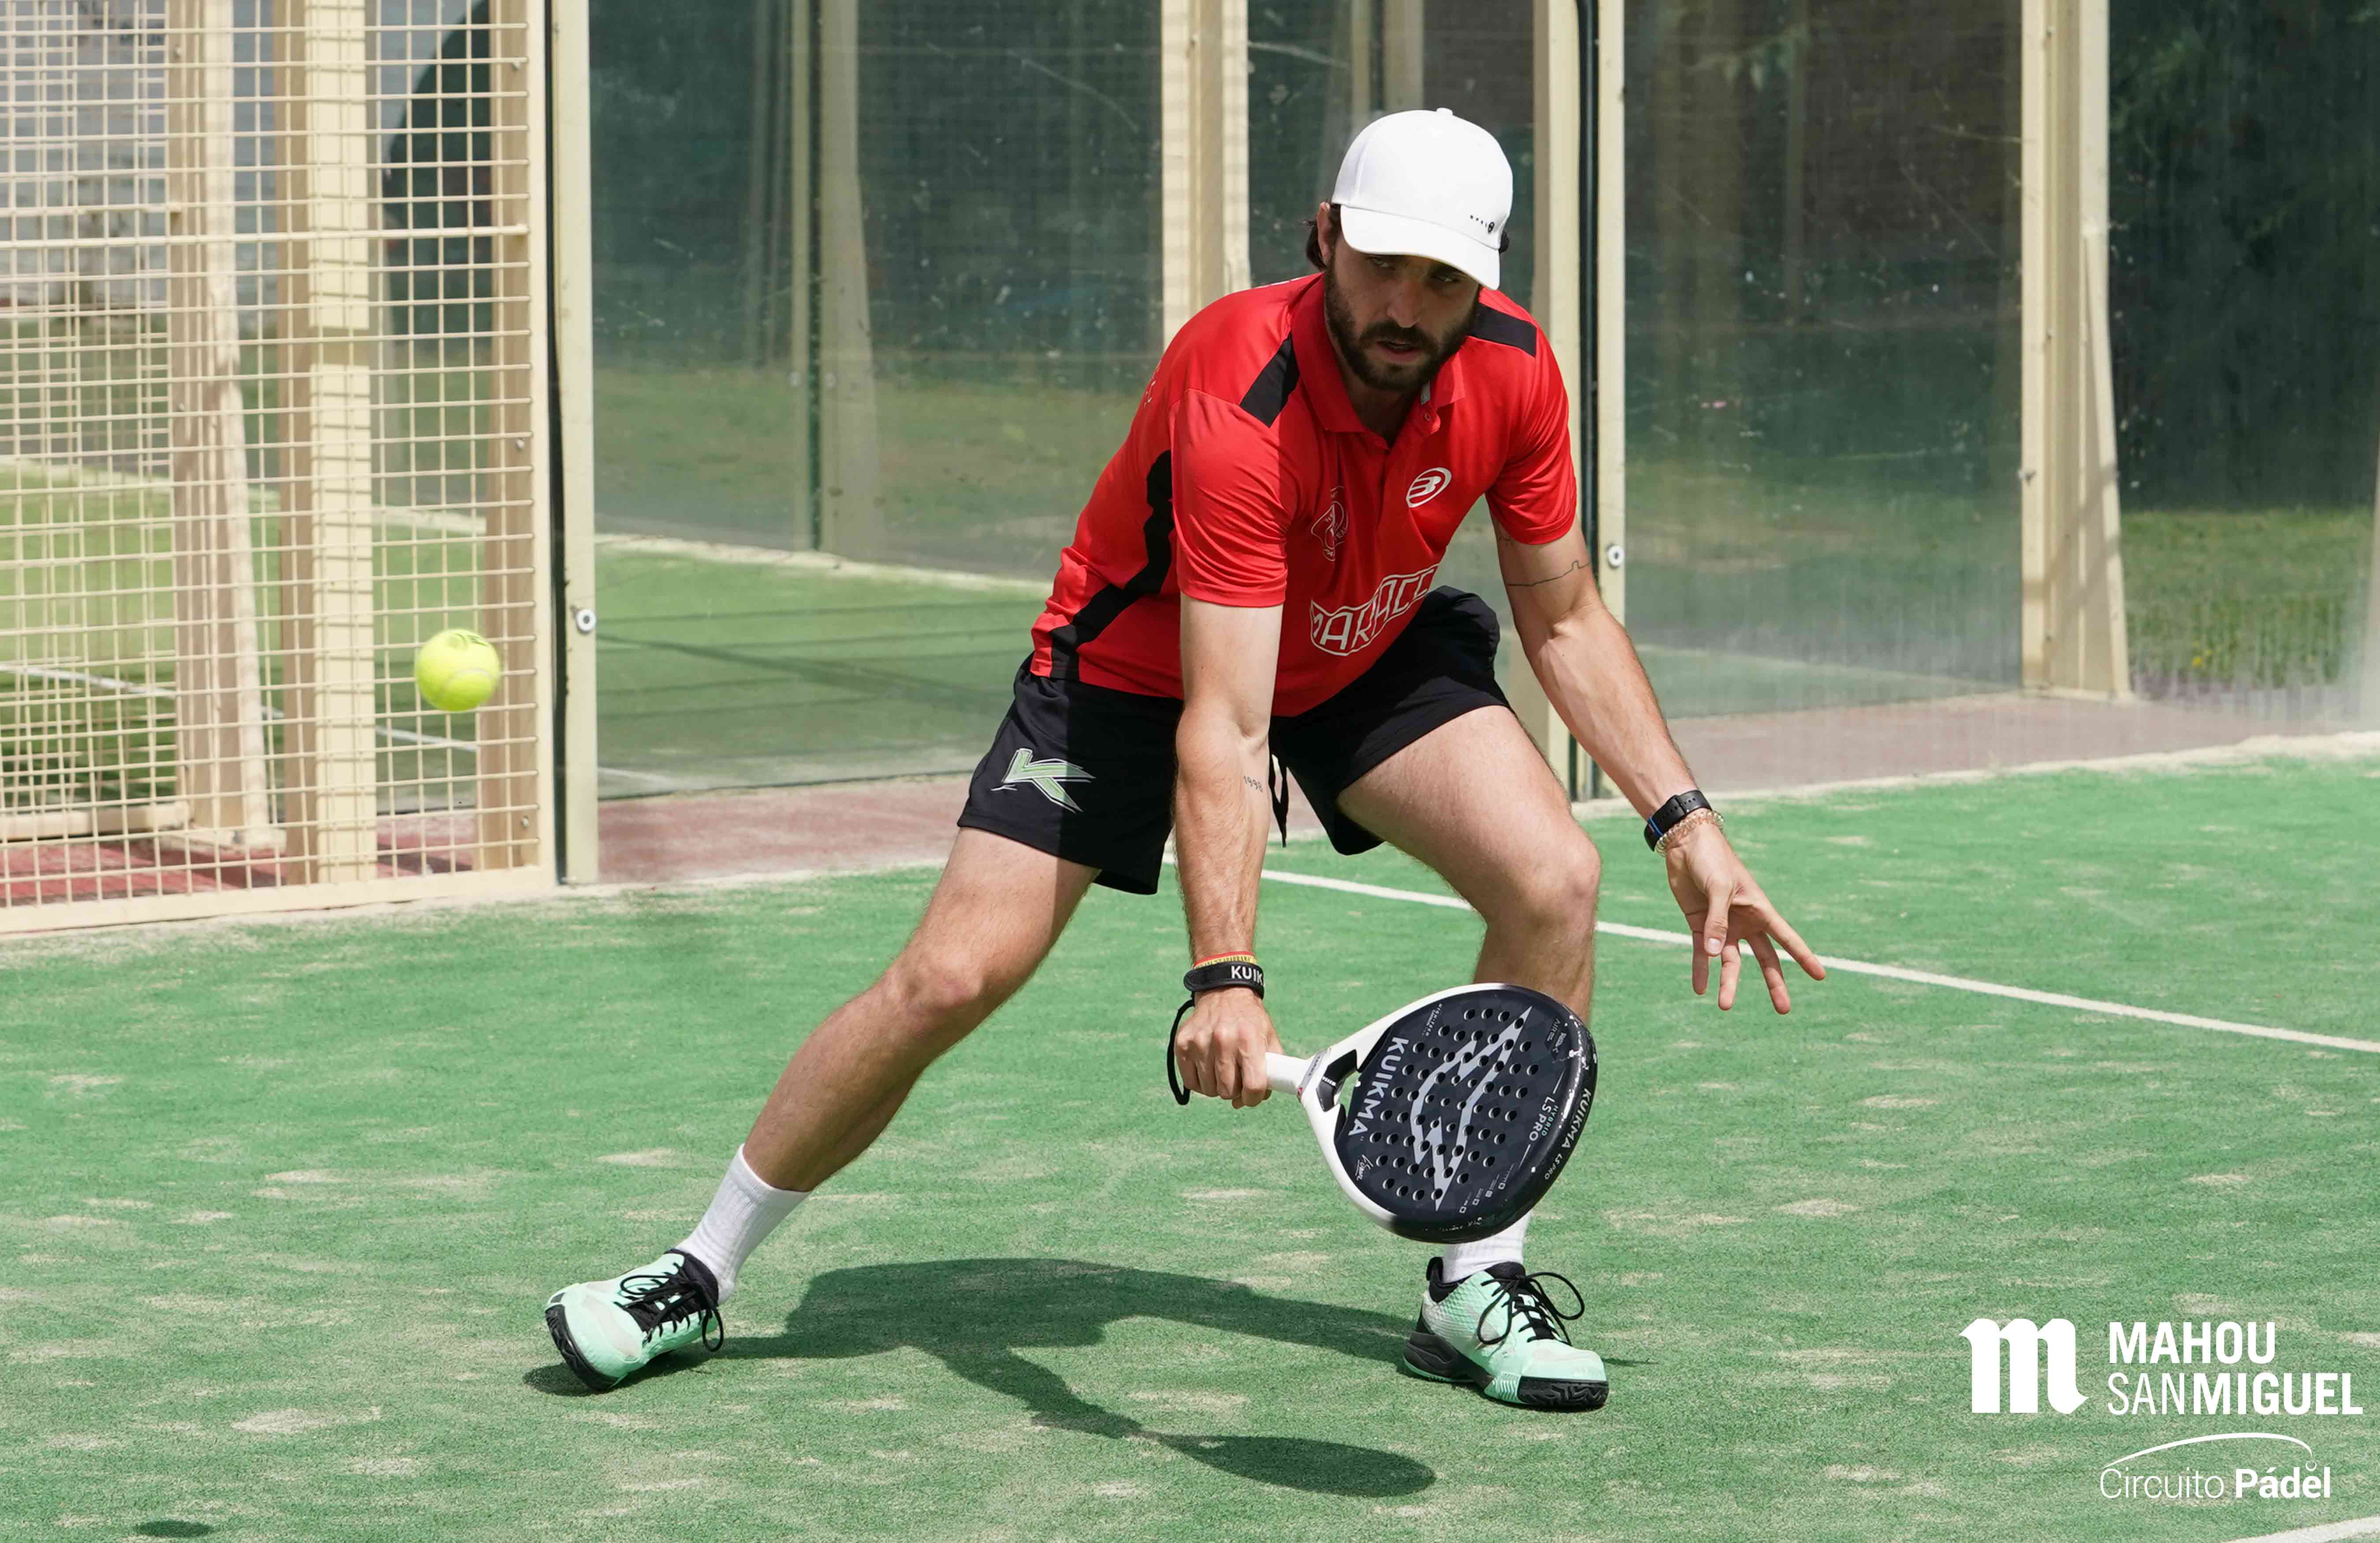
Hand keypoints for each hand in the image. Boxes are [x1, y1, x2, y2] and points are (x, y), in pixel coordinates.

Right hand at [1173, 988, 1281, 1106]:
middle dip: (1234, 1091)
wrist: (1224, 994)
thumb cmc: (1250, 1022)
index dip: (1253, 1098)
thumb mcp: (1269, 1039)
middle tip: (1236, 1077)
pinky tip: (1208, 1068)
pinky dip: (1201, 1082)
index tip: (1251, 1095)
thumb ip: (1271, 1072)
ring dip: (1217, 1086)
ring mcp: (1199, 1042)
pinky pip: (1191, 1082)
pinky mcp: (1182, 1044)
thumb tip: (1251, 1100)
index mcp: (1249, 1040)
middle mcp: (1223, 1040)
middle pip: (1227, 1091)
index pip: (1253, 1085)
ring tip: (1222, 1069)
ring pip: (1209, 1090)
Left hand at [1662, 813, 1824, 1011]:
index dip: (1803, 957)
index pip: (1786, 938)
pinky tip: (1700, 989)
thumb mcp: (1718, 888)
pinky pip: (1702, 953)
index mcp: (1760, 909)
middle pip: (1764, 958)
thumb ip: (1718, 920)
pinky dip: (1701, 970)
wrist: (1686, 844)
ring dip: (1727, 983)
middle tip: (1783, 1010)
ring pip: (1731, 962)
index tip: (1821, 976)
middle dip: (1774, 983)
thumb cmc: (1712, 860)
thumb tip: (1716, 956)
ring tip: (1724, 1006)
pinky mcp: (1700, 924)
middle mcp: (1745, 921)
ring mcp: (1723, 924)